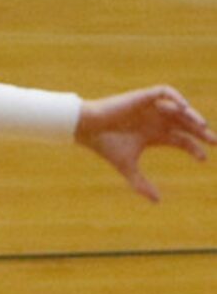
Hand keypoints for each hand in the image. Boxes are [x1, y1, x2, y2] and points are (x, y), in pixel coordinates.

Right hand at [75, 85, 213, 201]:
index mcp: (154, 135)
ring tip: (200, 125)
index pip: (181, 140)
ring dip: (191, 115)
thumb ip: (141, 184)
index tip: (204, 158)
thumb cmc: (106, 147)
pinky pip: (166, 92)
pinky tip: (183, 108)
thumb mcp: (127, 168)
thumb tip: (157, 201)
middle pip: (185, 124)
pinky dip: (176, 97)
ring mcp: (151, 108)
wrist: (89, 129)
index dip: (194, 148)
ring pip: (179, 108)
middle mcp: (156, 120)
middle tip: (213, 140)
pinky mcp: (143, 97)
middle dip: (201, 131)